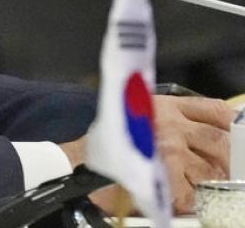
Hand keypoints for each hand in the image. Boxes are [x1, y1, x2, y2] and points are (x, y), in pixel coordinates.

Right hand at [59, 96, 233, 213]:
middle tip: (224, 170)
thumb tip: (199, 136)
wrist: (77, 162)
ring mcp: (169, 148)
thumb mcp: (137, 117)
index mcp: (164, 105)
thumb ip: (166, 119)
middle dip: (226, 159)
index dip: (230, 122)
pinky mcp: (163, 173)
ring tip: (200, 187)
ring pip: (209, 169)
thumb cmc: (103, 143)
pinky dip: (189, 199)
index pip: (213, 110)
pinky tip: (181, 199)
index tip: (237, 131)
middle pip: (218, 141)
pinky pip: (190, 192)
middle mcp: (170, 123)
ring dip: (209, 181)